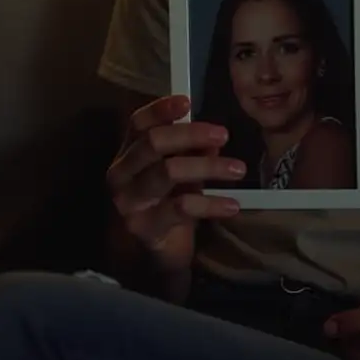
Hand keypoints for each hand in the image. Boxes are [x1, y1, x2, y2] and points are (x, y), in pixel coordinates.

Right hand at [106, 94, 245, 275]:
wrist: (151, 258)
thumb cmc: (165, 205)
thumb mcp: (179, 174)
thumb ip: (191, 153)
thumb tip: (214, 139)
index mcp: (128, 154)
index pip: (138, 123)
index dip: (160, 109)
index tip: (187, 101)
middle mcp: (121, 173)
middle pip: (153, 142)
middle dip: (191, 134)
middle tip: (224, 134)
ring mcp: (129, 201)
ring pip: (168, 171)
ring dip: (208, 166)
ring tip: (238, 169)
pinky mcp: (143, 227)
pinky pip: (180, 208)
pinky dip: (210, 204)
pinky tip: (231, 205)